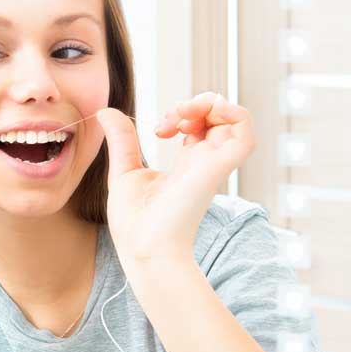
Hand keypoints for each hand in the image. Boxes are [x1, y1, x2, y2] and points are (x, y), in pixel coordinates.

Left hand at [97, 92, 255, 266]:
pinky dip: (227, 112)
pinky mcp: (217, 168)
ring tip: (180, 117)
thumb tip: (106, 111)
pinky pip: (244, 130)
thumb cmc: (135, 223)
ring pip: (237, 117)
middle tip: (169, 120)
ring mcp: (214, 164)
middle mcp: (206, 162)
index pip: (204, 126)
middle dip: (195, 102)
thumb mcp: (124, 170)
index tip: (158, 130)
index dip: (183, 113)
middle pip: (221, 116)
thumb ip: (121, 140)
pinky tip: (192, 120)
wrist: (142, 248)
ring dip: (208, 103)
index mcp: (188, 164)